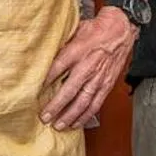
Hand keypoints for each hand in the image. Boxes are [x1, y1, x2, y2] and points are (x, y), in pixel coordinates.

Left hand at [41, 8, 136, 130]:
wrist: (121, 30)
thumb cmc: (96, 30)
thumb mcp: (74, 31)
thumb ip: (60, 46)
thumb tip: (43, 57)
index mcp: (77, 51)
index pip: (57, 68)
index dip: (45, 81)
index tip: (34, 92)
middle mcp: (88, 66)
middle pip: (69, 90)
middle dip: (56, 106)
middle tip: (44, 117)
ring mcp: (98, 77)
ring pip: (83, 102)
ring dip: (70, 115)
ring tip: (58, 125)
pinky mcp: (107, 85)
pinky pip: (96, 104)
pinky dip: (85, 116)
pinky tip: (76, 123)